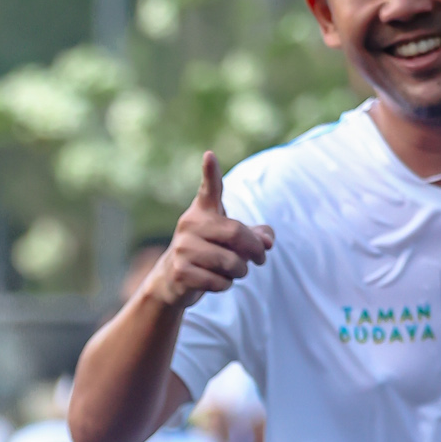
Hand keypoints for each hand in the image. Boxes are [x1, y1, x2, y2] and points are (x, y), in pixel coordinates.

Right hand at [149, 151, 274, 313]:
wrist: (172, 280)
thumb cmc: (210, 252)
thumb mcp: (233, 241)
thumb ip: (257, 236)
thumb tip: (267, 242)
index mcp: (203, 211)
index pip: (209, 189)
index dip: (211, 173)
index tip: (210, 156)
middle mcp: (189, 225)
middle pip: (236, 234)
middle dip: (256, 250)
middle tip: (262, 258)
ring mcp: (182, 248)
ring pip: (231, 262)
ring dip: (241, 271)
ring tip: (236, 272)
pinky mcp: (180, 272)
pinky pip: (219, 281)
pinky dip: (226, 285)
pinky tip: (218, 282)